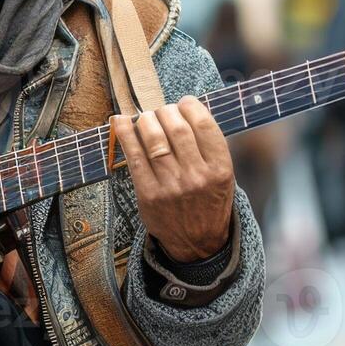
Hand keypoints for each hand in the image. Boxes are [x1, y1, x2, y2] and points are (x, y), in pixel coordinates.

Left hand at [111, 97, 233, 261]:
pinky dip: (124, 134)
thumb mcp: (223, 176)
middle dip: (166, 111)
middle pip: (176, 128)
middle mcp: (197, 177)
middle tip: (163, 112)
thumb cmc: (209, 202)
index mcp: (220, 169)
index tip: (184, 103)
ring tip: (146, 118)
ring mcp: (171, 186)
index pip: (204, 124)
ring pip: (154, 139)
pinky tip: (121, 121)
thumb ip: (208, 146)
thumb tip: (183, 110)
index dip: (191, 106)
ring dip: (146, 120)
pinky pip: (133, 156)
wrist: (198, 243)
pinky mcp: (148, 194)